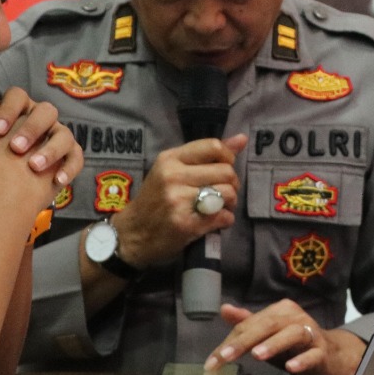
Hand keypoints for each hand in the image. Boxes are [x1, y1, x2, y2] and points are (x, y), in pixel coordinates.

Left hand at [0, 86, 84, 189]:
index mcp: (15, 114)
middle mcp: (38, 124)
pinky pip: (76, 157)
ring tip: (34, 166)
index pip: (17, 97)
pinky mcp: (67, 160)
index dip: (9, 110)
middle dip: (32, 128)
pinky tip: (57, 180)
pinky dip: (68, 167)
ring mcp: (55, 141)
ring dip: (50, 149)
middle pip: (46, 110)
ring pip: (65, 134)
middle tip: (16, 148)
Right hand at [109, 135, 247, 268]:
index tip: (222, 169)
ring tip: (218, 207)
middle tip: (222, 193)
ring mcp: (179, 201)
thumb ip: (206, 154)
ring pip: (228, 193)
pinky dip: (225, 220)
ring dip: (230, 203)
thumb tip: (242, 139)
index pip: (213, 147)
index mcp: (170, 159)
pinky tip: (213, 221)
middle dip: (232, 183)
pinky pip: (224, 217)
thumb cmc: (155, 200)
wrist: (131, 235)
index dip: (228, 158)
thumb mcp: (172, 170)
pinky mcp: (186, 224)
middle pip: (226, 172)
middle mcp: (173, 177)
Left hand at [206, 300, 365, 374]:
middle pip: (268, 325)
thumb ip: (247, 322)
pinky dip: (303, 360)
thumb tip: (224, 309)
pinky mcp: (323, 352)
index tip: (213, 361)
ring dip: (273, 344)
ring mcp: (312, 334)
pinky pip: (313, 354)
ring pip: (292, 335)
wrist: (331, 357)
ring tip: (257, 355)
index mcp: (282, 311)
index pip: (251, 324)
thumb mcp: (269, 334)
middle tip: (225, 357)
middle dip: (244, 341)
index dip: (230, 341)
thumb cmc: (295, 346)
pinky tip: (291, 368)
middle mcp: (297, 318)